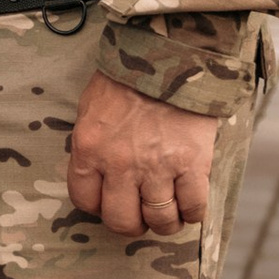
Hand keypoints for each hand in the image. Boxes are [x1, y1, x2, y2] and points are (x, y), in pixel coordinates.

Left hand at [67, 76, 218, 238]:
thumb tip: (95, 173)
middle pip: (121, 220)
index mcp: (89, 148)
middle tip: (142, 215)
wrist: (169, 54)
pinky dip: (193, 213)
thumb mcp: (91, 107)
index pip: (84, 200)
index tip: (111, 202)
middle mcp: (119, 164)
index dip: (99, 207)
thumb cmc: (128, 77)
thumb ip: (92, 144)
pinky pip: (194, 207)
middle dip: (132, 224)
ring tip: (170, 214)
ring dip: (165, 223)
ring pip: (159, 219)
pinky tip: (191, 204)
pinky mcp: (192, 164)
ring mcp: (157, 166)